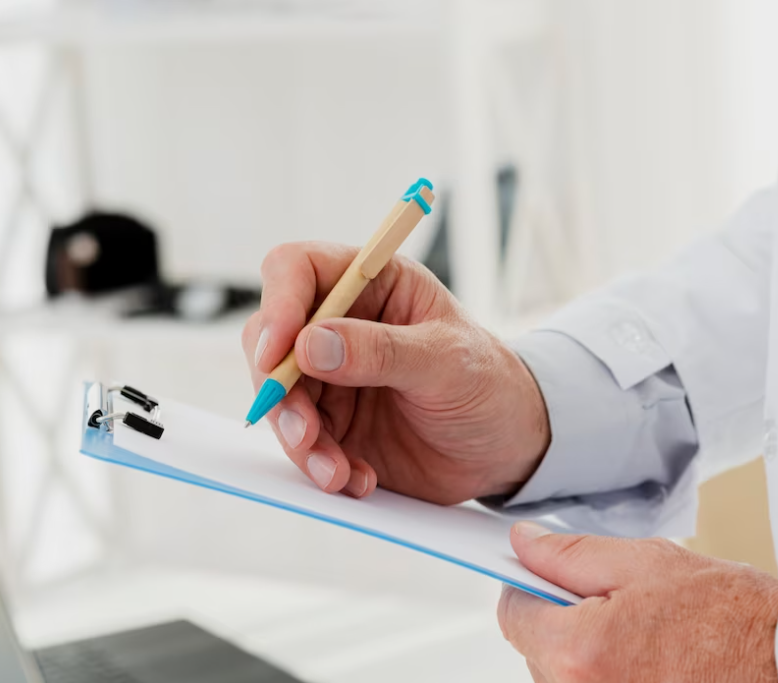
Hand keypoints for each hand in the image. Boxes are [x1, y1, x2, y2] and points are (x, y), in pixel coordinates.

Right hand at [242, 241, 549, 502]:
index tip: (278, 353)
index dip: (278, 304)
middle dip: (280, 391)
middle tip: (305, 432)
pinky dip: (320, 466)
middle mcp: (342, 325)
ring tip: (338, 472)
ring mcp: (332, 377)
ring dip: (300, 440)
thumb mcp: (447, 362)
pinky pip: (302, 442)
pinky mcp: (333, 424)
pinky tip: (358, 479)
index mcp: (374, 284)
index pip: (298, 269)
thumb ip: (382, 351)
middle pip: (271, 340)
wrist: (506, 447)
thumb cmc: (490, 384)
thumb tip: (309, 344)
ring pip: (280, 399)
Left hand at [498, 523, 777, 682]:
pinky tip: (653, 658)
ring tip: (647, 633)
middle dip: (565, 618)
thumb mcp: (647, 562)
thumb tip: (525, 544)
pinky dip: (613, 673)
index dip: (529, 586)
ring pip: (567, 675)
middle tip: (619, 601)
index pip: (514, 615)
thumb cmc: (734, 615)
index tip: (544, 575)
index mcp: (580, 652)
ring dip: (590, 650)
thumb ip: (571, 554)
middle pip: (539, 650)